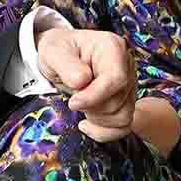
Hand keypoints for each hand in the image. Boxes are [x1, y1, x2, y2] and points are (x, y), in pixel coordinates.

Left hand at [37, 27, 134, 142]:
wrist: (60, 55)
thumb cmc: (58, 50)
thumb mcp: (52, 51)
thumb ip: (66, 64)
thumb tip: (81, 81)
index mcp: (112, 48)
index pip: (115, 79)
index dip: (94, 96)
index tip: (73, 103)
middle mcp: (126, 66)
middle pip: (117, 101)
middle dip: (91, 107)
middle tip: (72, 98)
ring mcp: (128, 85)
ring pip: (123, 117)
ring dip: (97, 120)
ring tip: (79, 106)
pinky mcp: (125, 101)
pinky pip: (123, 126)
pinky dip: (103, 131)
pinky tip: (86, 124)